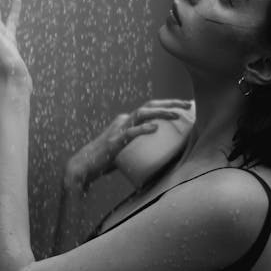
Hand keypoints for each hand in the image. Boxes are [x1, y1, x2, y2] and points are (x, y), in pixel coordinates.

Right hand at [66, 99, 193, 188]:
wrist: (82, 167)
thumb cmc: (105, 161)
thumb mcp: (126, 152)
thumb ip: (139, 149)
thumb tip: (161, 157)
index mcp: (127, 122)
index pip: (150, 109)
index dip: (167, 105)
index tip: (185, 106)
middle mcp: (123, 121)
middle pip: (149, 106)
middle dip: (170, 103)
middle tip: (188, 105)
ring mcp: (118, 130)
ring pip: (141, 114)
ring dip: (160, 113)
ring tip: (177, 115)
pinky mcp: (113, 142)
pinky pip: (130, 133)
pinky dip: (143, 129)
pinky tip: (155, 128)